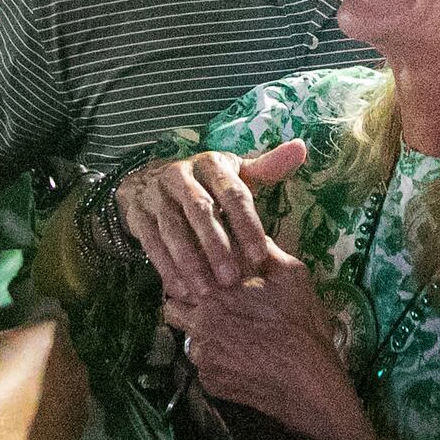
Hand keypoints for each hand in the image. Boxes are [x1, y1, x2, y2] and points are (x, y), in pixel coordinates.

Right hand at [0, 318, 88, 439]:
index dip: (33, 326)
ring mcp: (77, 416)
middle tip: (13, 387)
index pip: (50, 315)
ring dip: (48, 411)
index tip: (18, 337)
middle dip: (44, 372)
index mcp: (49, 335)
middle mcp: (74, 372)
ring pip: (68, 407)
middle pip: (65, 366)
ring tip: (14, 425)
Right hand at [115, 139, 310, 299]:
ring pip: (172, 229)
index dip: (247, 224)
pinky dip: (165, 267)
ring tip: (207, 291)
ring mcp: (155, 194)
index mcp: (210, 163)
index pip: (233, 192)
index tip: (260, 256)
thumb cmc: (205, 183)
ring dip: (190, 261)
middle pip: (200, 210)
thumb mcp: (234, 171)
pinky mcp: (137, 214)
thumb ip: (266, 167)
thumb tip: (301, 148)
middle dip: (217, 246)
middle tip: (233, 279)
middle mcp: (180, 174)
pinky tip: (180, 290)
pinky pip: (151, 242)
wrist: (148, 181)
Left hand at [161, 237, 366, 439]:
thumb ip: (264, 251)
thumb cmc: (302, 325)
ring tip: (232, 336)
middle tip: (211, 306)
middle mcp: (200, 324)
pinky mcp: (210, 383)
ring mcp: (202, 357)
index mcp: (215, 292)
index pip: (179, 277)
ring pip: (188, 340)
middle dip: (185, 306)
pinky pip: (204, 366)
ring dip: (202, 335)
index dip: (189, 276)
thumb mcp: (292, 276)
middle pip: (172, 310)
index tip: (202, 277)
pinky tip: (241, 359)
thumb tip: (249, 233)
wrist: (309, 383)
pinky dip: (217, 360)